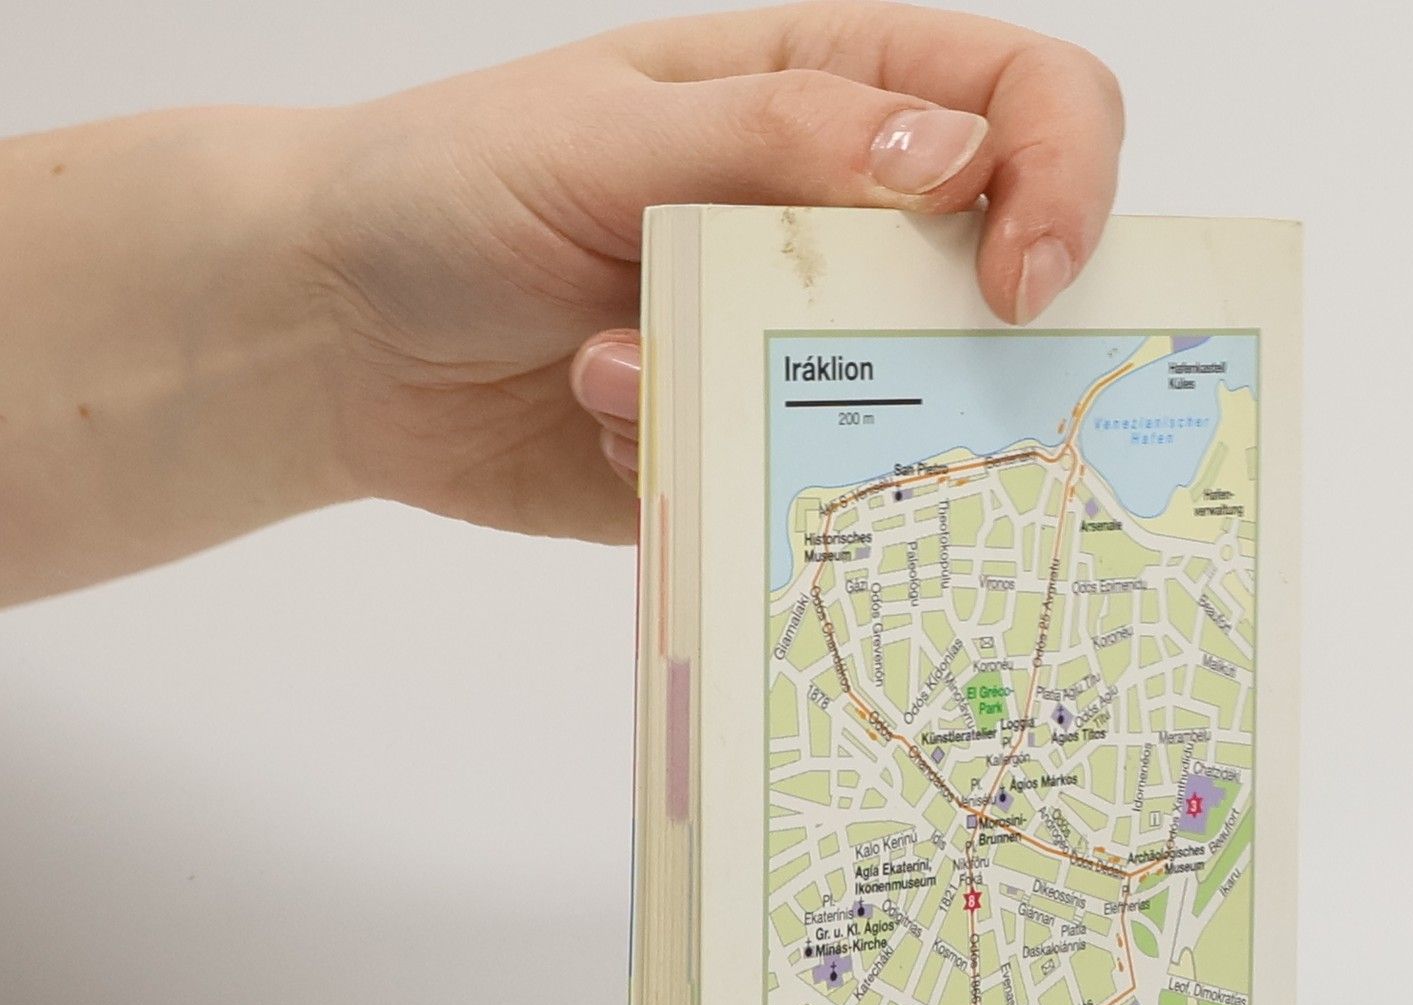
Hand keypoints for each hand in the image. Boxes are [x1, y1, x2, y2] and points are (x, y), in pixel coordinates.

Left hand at [302, 3, 1125, 543]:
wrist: (341, 335)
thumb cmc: (450, 188)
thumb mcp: (605, 131)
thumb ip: (777, 136)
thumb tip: (955, 153)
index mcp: (827, 94)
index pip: (1021, 99)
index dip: (1061, 177)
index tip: (1019, 279)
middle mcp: (837, 224)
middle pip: (1001, 276)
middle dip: (962, 339)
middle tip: (871, 377)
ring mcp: (799, 348)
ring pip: (908, 410)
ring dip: (783, 406)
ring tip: (619, 367)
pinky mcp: (754, 453)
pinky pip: (802, 492)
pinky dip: (709, 466)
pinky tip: (599, 417)